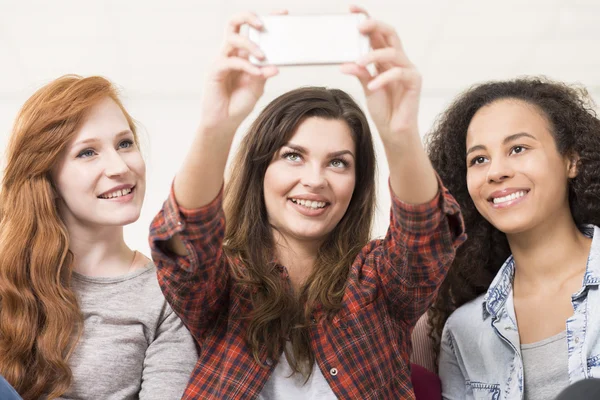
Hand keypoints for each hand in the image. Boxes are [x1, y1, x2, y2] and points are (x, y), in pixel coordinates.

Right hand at [199, 12, 281, 131]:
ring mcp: (221, 60)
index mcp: (242, 53)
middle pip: (234, 23)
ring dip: (250, 45)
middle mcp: (231, 52)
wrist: (225, 122)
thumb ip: (265, 73)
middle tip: (263, 25)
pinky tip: (257, 72)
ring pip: (232, 39)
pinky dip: (246, 65)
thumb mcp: (258, 86)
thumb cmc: (239, 103)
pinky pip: (230, 61)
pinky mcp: (215, 70)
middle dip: (249, 17)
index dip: (265, 18)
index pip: (251, 29)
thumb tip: (277, 65)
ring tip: (263, 56)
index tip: (283, 13)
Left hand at [340, 5, 421, 142]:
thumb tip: (345, 63)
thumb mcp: (366, 88)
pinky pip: (399, 73)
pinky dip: (383, 78)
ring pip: (392, 52)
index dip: (366, 18)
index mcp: (385, 59)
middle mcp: (397, 60)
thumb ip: (360, 73)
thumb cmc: (383, 110)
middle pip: (389, 34)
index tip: (351, 9)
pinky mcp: (414, 82)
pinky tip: (373, 86)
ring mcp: (407, 70)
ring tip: (360, 62)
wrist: (394, 132)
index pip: (376, 33)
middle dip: (374, 26)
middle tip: (359, 27)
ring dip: (374, 55)